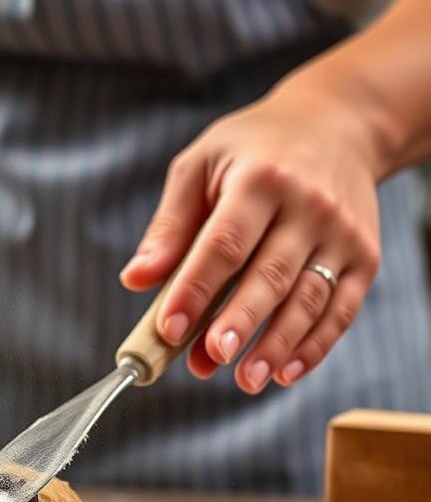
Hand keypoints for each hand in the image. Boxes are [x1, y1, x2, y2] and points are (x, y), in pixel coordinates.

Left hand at [119, 85, 383, 393]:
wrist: (338, 122)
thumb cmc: (254, 149)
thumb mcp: (200, 165)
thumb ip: (169, 226)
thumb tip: (136, 279)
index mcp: (260, 179)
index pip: (223, 244)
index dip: (195, 289)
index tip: (168, 328)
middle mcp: (309, 205)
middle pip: (270, 275)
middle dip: (238, 322)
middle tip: (210, 359)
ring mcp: (342, 233)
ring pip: (309, 298)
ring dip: (276, 345)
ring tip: (243, 379)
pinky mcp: (365, 256)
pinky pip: (342, 308)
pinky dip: (315, 345)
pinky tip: (284, 372)